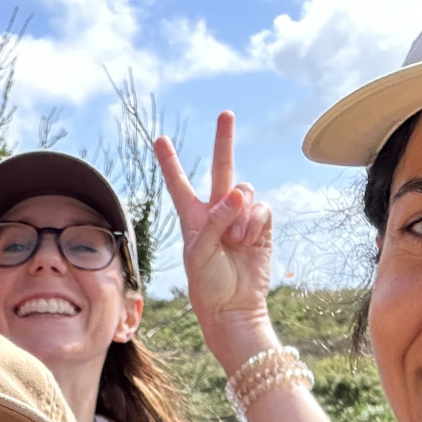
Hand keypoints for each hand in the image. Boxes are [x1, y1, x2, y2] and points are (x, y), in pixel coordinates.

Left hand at [156, 110, 277, 371]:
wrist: (234, 308)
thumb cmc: (208, 285)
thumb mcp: (199, 253)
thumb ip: (215, 220)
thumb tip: (240, 193)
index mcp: (192, 218)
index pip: (179, 184)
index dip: (171, 162)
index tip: (159, 139)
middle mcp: (217, 213)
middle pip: (221, 169)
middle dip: (224, 141)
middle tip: (226, 113)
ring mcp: (241, 218)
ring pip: (245, 191)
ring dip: (240, 212)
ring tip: (234, 239)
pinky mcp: (261, 227)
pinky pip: (261, 208)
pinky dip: (254, 222)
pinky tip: (247, 240)